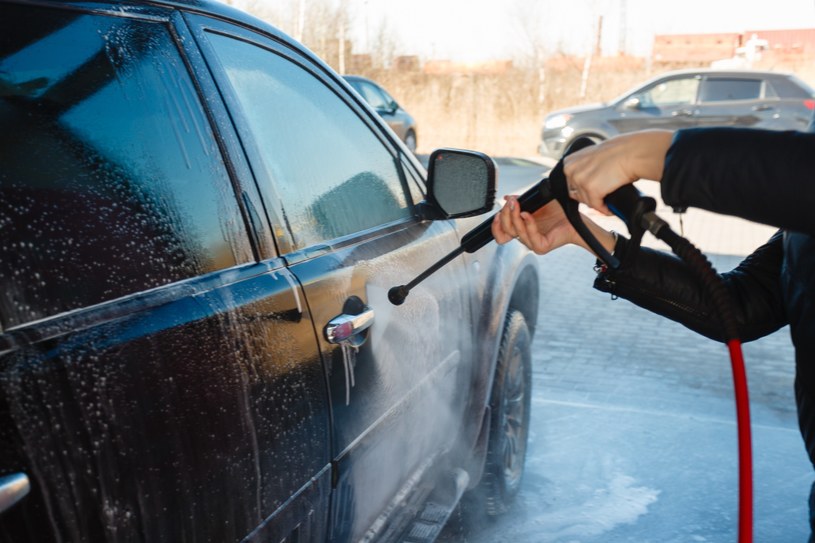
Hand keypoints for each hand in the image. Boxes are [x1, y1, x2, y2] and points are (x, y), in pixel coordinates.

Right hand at [491, 194, 615, 256]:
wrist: (574, 216)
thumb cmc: (557, 211)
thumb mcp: (533, 203)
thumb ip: (520, 201)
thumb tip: (507, 198)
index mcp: (521, 231)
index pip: (501, 235)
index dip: (496, 225)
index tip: (497, 213)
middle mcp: (525, 238)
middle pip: (505, 231)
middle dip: (505, 215)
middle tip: (511, 202)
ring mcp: (533, 244)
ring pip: (516, 232)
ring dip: (515, 217)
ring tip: (518, 205)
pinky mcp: (541, 246)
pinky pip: (530, 236)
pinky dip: (528, 223)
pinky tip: (528, 214)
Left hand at [563, 130, 672, 213]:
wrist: (631, 153)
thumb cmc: (618, 152)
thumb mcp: (593, 156)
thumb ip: (584, 167)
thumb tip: (586, 180)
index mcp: (569, 162)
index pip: (570, 183)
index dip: (582, 189)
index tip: (591, 192)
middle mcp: (571, 171)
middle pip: (576, 194)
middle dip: (588, 197)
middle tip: (601, 197)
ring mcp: (580, 181)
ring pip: (586, 201)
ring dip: (597, 204)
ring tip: (607, 202)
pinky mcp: (591, 190)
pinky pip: (596, 206)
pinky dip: (604, 210)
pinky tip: (610, 209)